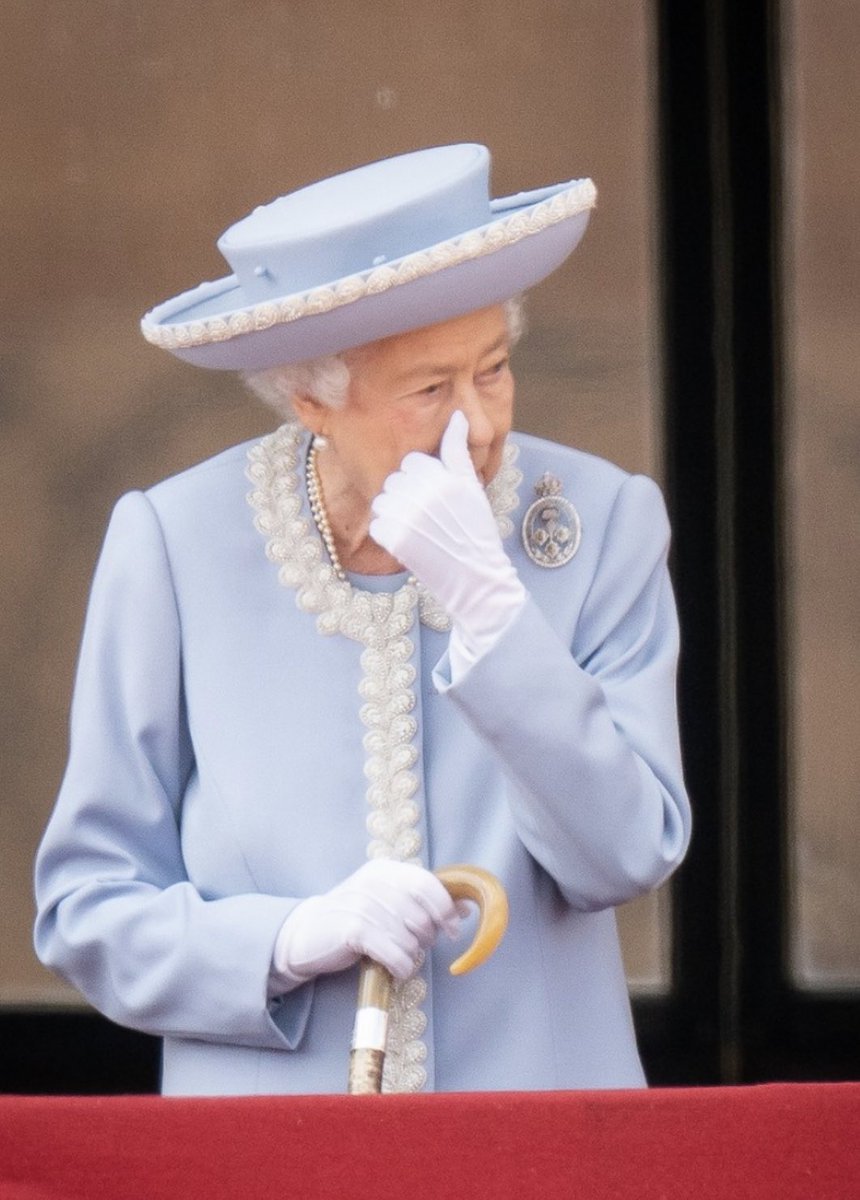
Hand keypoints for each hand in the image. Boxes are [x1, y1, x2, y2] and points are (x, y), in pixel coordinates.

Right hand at [271, 860, 460, 990]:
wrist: (305, 934)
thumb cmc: (354, 920)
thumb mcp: (386, 901)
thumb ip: (422, 901)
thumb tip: (465, 908)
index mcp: (385, 870)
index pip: (427, 884)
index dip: (446, 908)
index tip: (453, 928)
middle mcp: (374, 882)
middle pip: (421, 914)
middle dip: (427, 937)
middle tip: (415, 946)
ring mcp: (362, 904)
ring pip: (410, 938)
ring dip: (411, 955)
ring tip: (398, 956)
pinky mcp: (353, 930)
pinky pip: (395, 953)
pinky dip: (401, 966)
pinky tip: (395, 969)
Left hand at [370, 411, 525, 669]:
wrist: (476, 579)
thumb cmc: (475, 531)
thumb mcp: (472, 487)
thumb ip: (458, 450)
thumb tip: (457, 415)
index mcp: (445, 476)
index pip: (412, 462)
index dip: (422, 480)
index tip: (436, 500)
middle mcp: (426, 493)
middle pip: (395, 479)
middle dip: (407, 495)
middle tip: (429, 518)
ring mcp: (409, 517)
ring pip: (383, 500)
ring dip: (395, 513)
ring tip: (419, 530)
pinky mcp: (395, 539)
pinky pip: (377, 524)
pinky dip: (388, 534)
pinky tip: (410, 543)